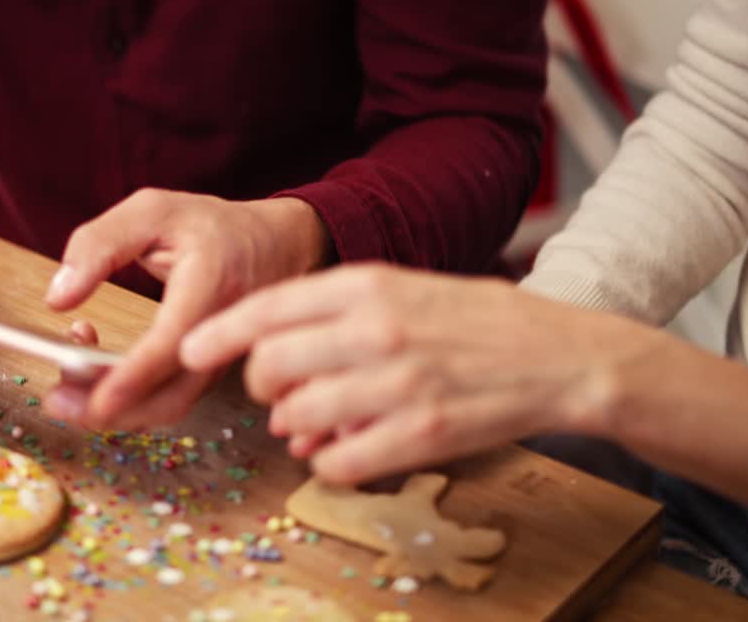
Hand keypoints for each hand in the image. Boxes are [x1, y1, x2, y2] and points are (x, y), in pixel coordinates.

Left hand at [43, 188, 329, 428]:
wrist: (274, 245)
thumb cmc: (210, 226)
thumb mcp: (151, 211)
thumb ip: (99, 244)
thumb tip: (58, 297)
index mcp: (211, 286)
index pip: (171, 345)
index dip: (132, 378)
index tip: (93, 400)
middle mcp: (221, 334)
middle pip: (170, 395)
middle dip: (112, 411)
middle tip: (56, 401)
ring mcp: (217, 360)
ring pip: (169, 406)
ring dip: (116, 409)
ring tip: (65, 387)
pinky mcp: (207, 372)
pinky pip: (170, 399)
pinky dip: (130, 399)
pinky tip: (95, 369)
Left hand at [181, 265, 661, 483]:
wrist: (559, 354)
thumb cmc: (473, 319)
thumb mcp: (402, 288)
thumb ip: (333, 314)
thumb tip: (269, 356)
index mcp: (367, 285)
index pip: (267, 308)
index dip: (217, 334)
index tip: (188, 350)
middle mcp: (376, 330)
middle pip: (268, 367)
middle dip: (262, 387)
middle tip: (278, 394)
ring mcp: (399, 384)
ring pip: (297, 417)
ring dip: (295, 427)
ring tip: (315, 422)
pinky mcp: (422, 434)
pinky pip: (339, 462)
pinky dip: (331, 461)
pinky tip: (349, 447)